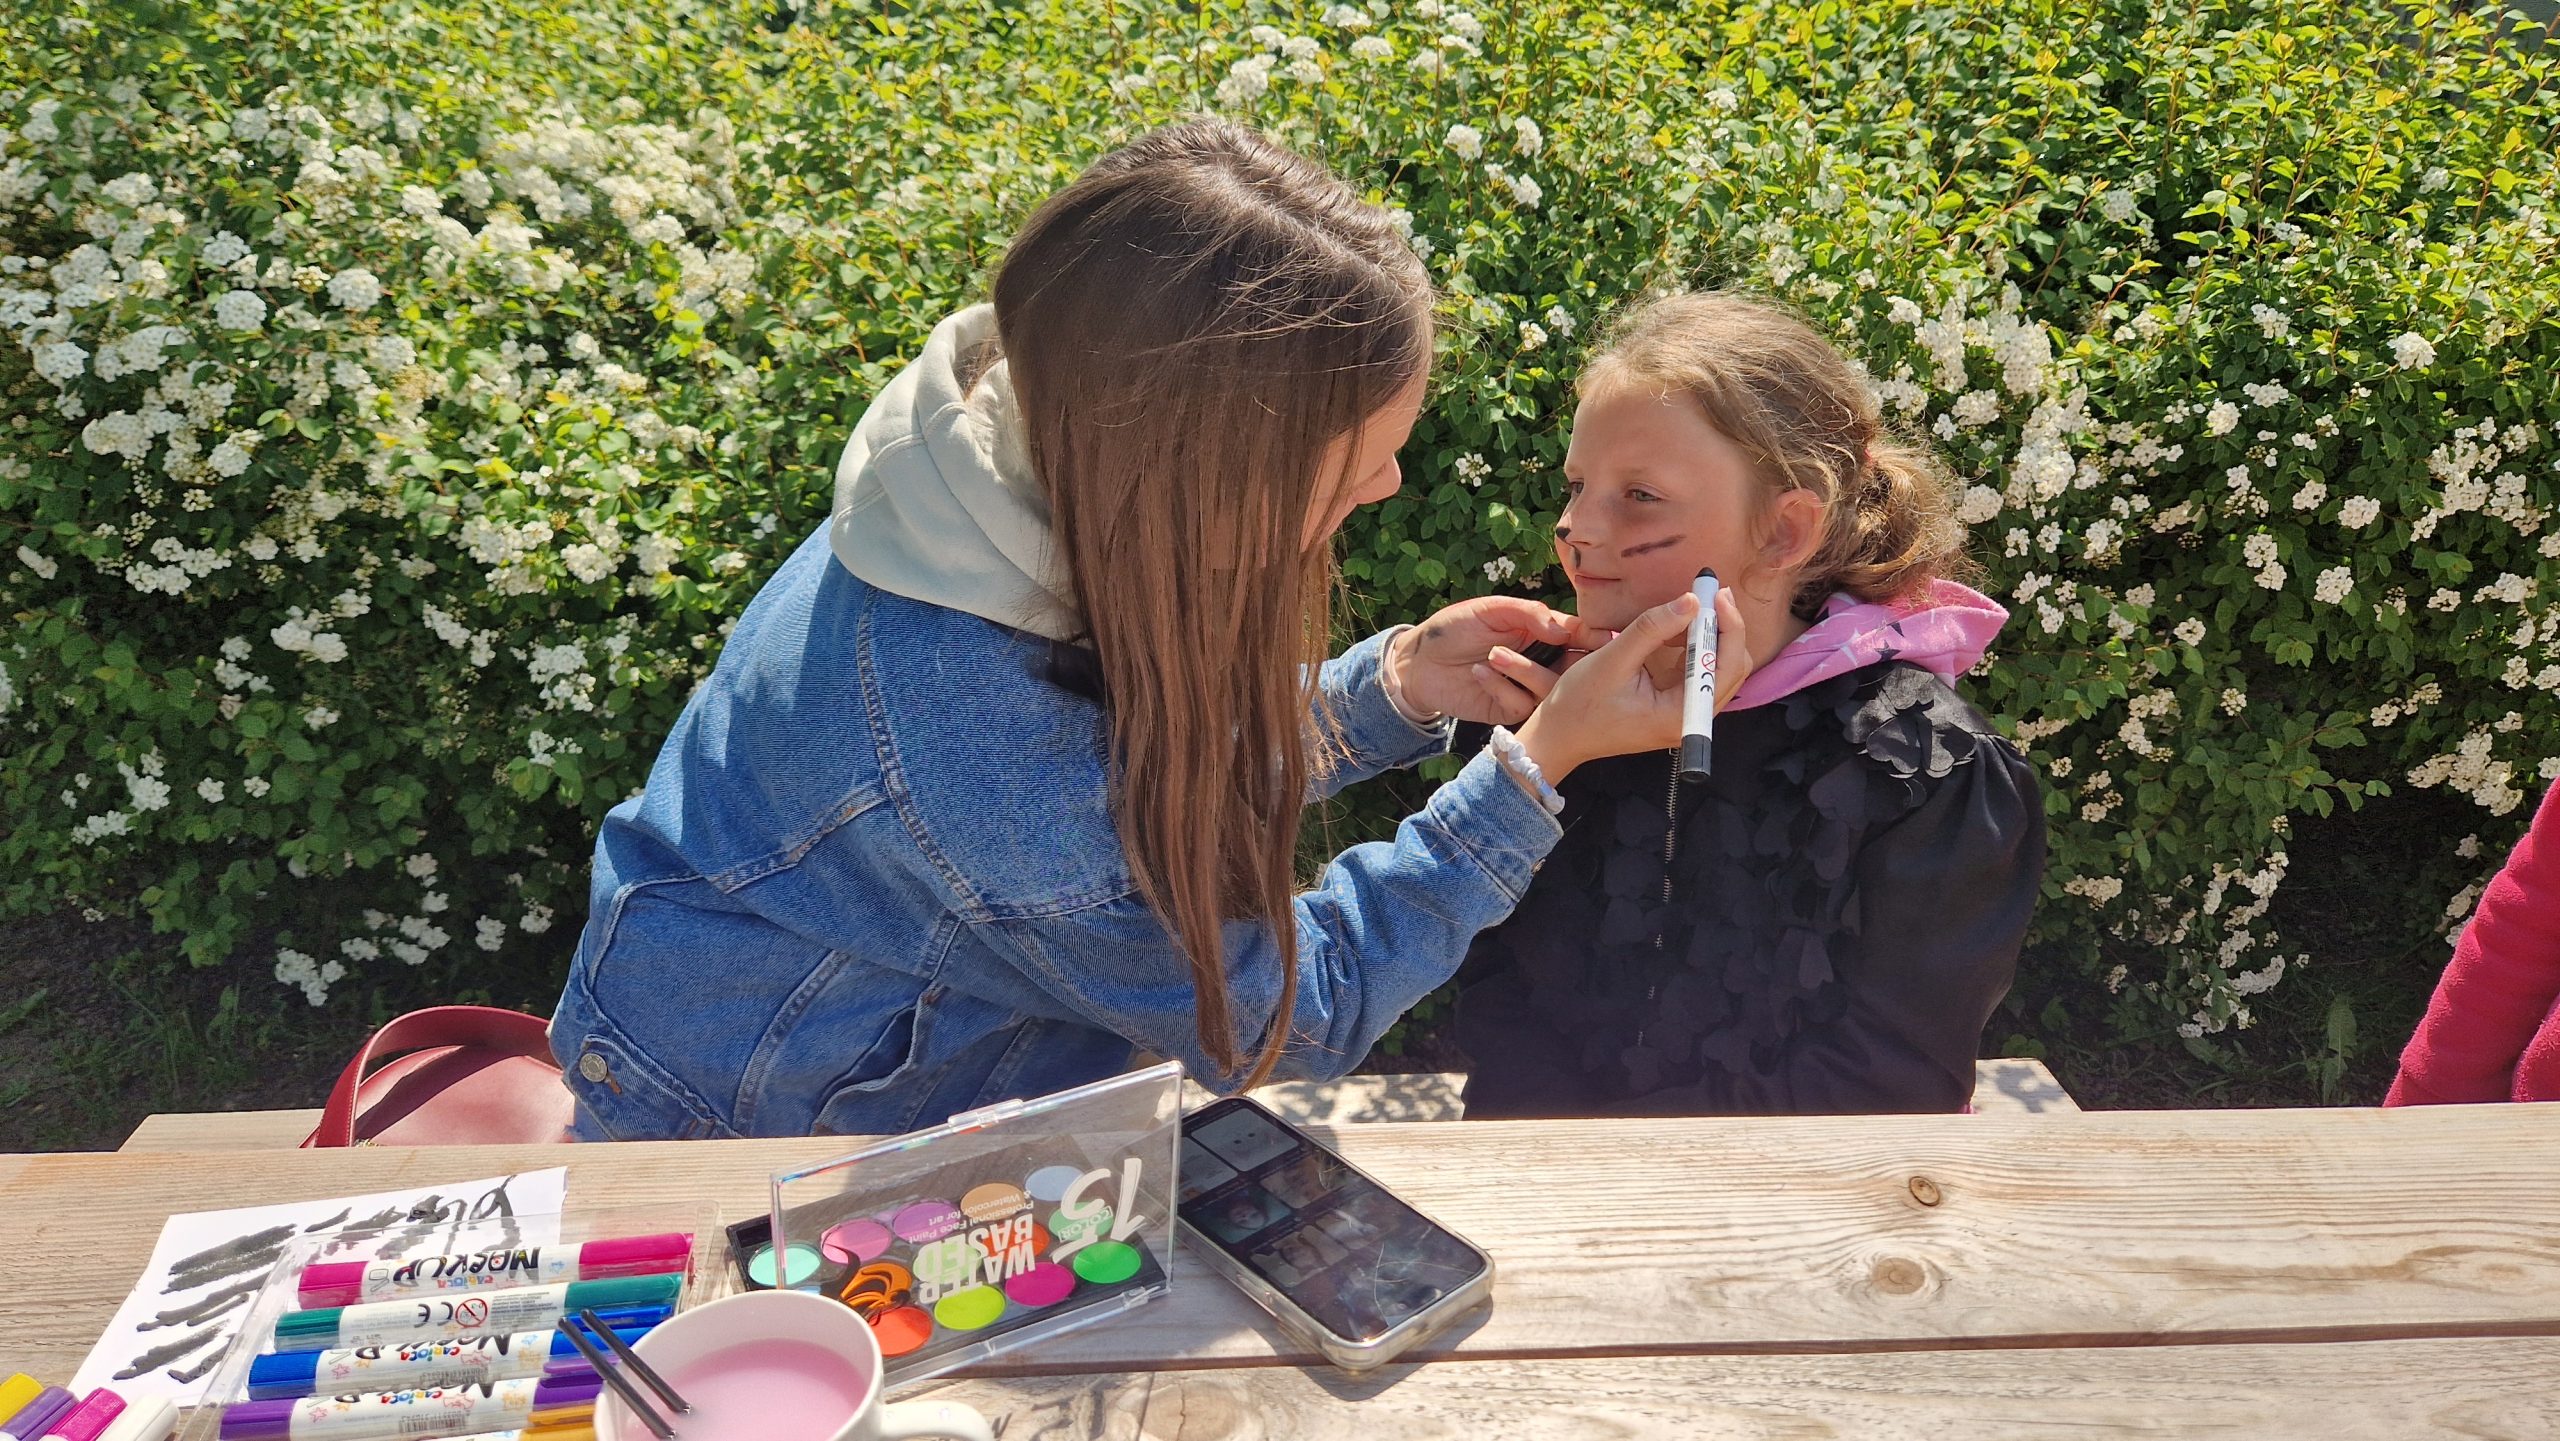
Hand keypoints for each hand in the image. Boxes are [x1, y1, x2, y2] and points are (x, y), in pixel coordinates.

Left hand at [1386, 596, 1617, 725]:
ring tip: (1494, 655)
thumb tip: (1564, 630)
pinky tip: (1479, 672)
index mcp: (1540, 631)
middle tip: (1566, 658)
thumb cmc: (1453, 629)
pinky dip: (1502, 687)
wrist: (1418, 662)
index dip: (1593, 637)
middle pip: (1576, 667)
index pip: (1577, 634)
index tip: (1603, 639)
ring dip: (1526, 671)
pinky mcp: (1508, 709)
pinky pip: (1523, 705)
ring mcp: (1525, 687)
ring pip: (1552, 689)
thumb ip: (1528, 613)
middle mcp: (1539, 660)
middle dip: (1576, 664)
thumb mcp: (1490, 610)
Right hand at [1498, 589, 1752, 781]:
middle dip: (1723, 628)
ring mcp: (1685, 715)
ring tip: (1687, 609)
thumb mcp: (1613, 660)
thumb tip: (1690, 601)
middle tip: (1706, 594)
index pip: (1726, 667)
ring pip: (1718, 670)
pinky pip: (1698, 674)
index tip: (1717, 593)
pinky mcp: (1675, 708)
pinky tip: (1675, 632)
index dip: (1728, 626)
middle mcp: (1691, 719)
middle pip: (1732, 668)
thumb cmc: (1580, 705)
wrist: (1560, 736)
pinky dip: (1693, 648)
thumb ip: (1652, 629)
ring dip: (1709, 636)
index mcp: (1681, 715)